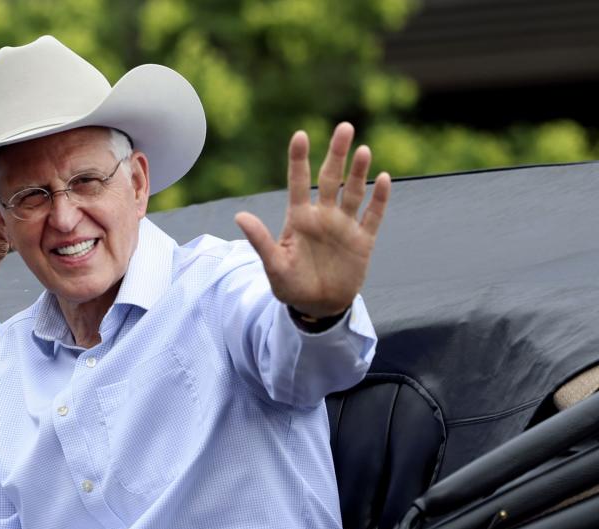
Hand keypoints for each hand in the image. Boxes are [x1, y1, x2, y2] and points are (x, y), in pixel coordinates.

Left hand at [235, 122, 390, 317]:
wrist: (317, 307)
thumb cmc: (291, 286)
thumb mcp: (274, 266)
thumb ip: (260, 241)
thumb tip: (239, 216)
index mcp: (299, 219)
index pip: (299, 183)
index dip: (299, 160)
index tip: (300, 135)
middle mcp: (323, 217)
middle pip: (330, 179)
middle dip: (337, 154)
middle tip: (344, 127)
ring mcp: (344, 227)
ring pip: (354, 192)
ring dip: (359, 172)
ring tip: (363, 149)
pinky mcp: (362, 241)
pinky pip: (373, 215)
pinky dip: (379, 198)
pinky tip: (383, 178)